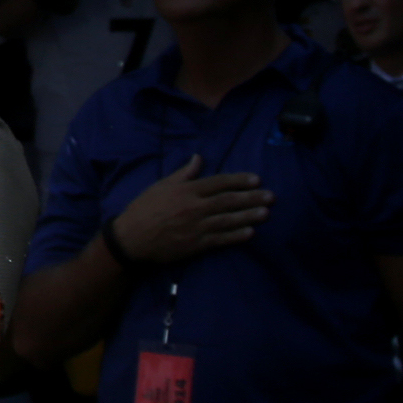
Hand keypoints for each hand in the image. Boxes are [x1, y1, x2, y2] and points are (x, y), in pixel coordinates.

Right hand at [110, 156, 269, 263]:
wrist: (131, 238)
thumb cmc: (145, 208)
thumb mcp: (161, 186)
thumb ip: (183, 173)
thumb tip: (199, 158)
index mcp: (186, 190)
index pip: (218, 183)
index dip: (239, 180)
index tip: (256, 180)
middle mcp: (194, 207)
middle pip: (228, 201)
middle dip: (251, 198)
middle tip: (271, 196)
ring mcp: (197, 226)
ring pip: (228, 219)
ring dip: (249, 216)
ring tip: (266, 213)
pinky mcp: (196, 244)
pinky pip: (221, 239)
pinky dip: (236, 236)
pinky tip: (250, 233)